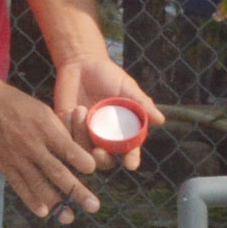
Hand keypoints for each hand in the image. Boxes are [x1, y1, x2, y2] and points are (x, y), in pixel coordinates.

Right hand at [0, 80, 103, 219]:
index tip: (92, 169)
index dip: (80, 159)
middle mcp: (32, 144)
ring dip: (55, 203)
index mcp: (45, 127)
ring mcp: (16, 157)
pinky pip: (19, 186)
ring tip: (68, 217)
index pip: (66, 147)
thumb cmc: (18, 105)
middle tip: (93, 206)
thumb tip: (76, 152)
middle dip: (76, 191)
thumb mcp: (42, 110)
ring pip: (38, 184)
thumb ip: (58, 132)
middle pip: (57, 171)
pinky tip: (43, 212)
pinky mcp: (3, 165)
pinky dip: (31, 200)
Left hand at [53, 55, 161, 171]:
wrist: (81, 62)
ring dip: (81, 134)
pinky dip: (69, 127)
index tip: (131, 165)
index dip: (131, 159)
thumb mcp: (126, 87)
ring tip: (81, 110)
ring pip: (82, 150)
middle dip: (102, 160)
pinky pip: (66, 138)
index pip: (129, 151)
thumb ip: (141, 104)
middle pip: (105, 160)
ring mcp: (84, 134)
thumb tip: (160, 120)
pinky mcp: (66, 128)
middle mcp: (104, 137)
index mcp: (122, 130)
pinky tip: (71, 110)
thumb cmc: (108, 75)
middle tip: (98, 152)